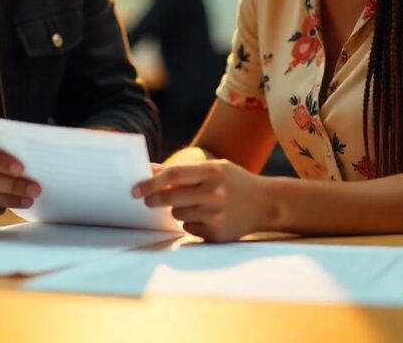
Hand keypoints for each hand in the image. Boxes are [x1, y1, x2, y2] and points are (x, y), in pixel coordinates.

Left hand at [132, 160, 271, 241]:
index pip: (174, 174)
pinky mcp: (217, 234)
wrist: (267, 203)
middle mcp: (215, 194)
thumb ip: (183, 170)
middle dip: (153, 199)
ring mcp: (216, 216)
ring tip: (196, 204)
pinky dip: (192, 223)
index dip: (151, 182)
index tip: (135, 189)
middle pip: (170, 198)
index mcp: (213, 172)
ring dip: (178, 210)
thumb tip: (149, 170)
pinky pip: (189, 229)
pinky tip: (208, 217)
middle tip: (146, 200)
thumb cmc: (234, 182)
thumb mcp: (214, 168)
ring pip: (178, 214)